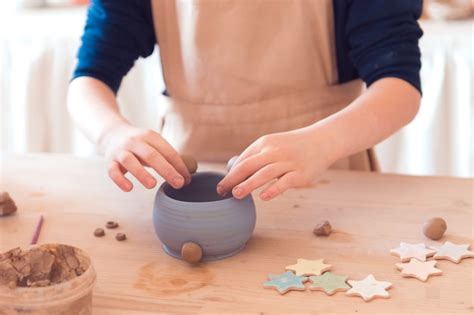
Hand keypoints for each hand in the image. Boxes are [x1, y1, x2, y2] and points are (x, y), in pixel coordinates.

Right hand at [99, 122, 190, 191]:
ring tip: (152, 185)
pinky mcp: (109, 161)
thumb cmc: (140, 144)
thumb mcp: (154, 144)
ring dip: (141, 173)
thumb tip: (188, 176)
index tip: (187, 179)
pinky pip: (112, 170)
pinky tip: (129, 188)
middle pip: (151, 155)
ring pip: (130, 161)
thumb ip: (168, 157)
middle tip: (178, 184)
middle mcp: (135, 142)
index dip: (179, 165)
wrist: (112, 133)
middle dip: (166, 170)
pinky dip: (120, 180)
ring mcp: (121, 151)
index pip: (167, 151)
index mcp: (150, 136)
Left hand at [217, 127, 335, 200]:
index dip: (230, 174)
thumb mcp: (273, 145)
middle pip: (249, 165)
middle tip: (222, 191)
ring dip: (248, 184)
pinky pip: (284, 182)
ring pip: (264, 174)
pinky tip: (263, 197)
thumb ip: (257, 157)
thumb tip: (235, 173)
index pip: (243, 159)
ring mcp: (288, 162)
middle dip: (233, 179)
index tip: (221, 186)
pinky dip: (273, 189)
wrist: (322, 140)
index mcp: (265, 143)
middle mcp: (274, 151)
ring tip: (236, 194)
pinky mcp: (300, 174)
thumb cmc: (293, 146)